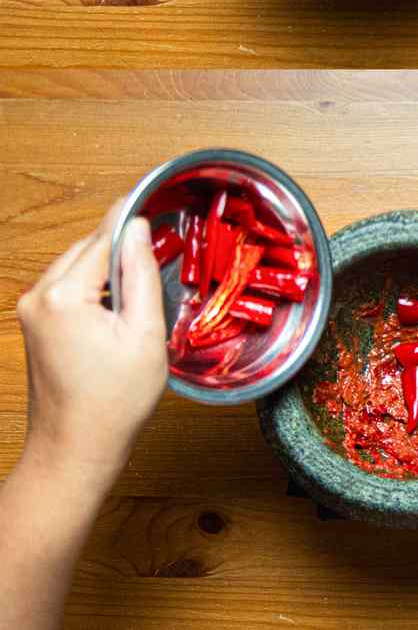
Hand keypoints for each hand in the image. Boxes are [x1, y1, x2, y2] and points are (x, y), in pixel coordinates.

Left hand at [16, 200, 165, 491]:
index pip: (103, 237)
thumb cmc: (113, 402)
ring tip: (146, 276)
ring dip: (108, 265)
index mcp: (63, 295)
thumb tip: (137, 229)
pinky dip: (94, 284)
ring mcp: (31, 312)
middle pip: (87, 248)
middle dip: (121, 243)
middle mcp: (38, 297)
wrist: (75, 449)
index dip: (131, 216)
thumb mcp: (144, 332)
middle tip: (161, 242)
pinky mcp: (35, 324)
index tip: (153, 193)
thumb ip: (140, 273)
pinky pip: (68, 286)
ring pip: (77, 265)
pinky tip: (120, 301)